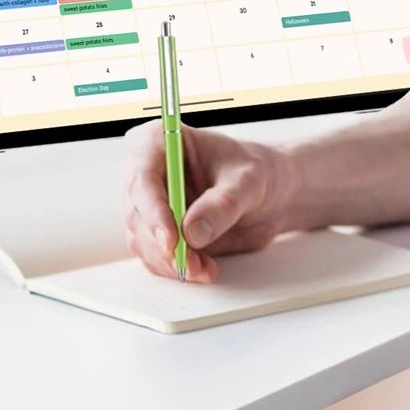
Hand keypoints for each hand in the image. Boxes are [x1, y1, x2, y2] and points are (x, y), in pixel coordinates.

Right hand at [121, 118, 295, 281]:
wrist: (270, 194)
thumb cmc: (257, 171)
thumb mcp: (248, 181)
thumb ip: (222, 203)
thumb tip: (191, 231)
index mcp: (159, 141)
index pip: (143, 176)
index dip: (152, 209)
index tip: (172, 239)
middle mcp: (147, 172)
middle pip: (139, 215)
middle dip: (165, 245)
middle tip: (193, 264)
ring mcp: (150, 205)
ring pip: (144, 241)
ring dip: (172, 261)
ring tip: (205, 268)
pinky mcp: (158, 231)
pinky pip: (155, 257)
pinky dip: (177, 268)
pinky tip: (203, 269)